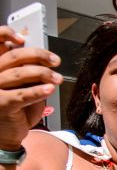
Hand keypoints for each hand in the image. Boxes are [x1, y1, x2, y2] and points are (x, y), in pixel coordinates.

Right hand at [0, 26, 61, 148]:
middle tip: (56, 61)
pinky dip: (38, 91)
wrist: (5, 135)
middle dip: (38, 55)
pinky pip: (22, 95)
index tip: (23, 37)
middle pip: (13, 57)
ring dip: (43, 74)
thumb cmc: (14, 108)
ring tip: (58, 78)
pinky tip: (50, 89)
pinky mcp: (1, 105)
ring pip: (19, 74)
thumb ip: (26, 68)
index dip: (6, 34)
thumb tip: (39, 51)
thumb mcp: (20, 84)